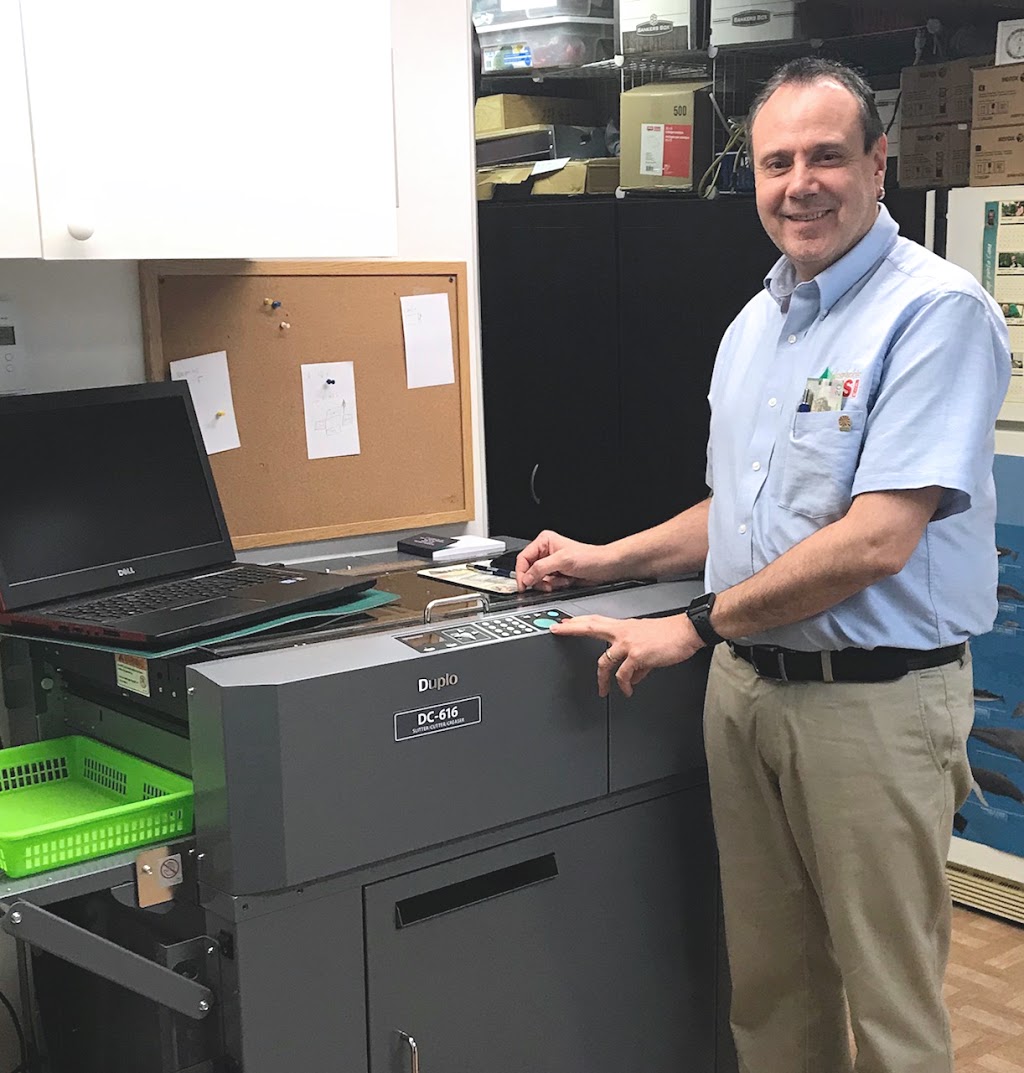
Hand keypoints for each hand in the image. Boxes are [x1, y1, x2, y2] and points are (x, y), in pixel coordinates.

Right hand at [516, 530, 616, 591]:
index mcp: (544, 542)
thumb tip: (526, 578)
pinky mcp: (557, 574)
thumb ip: (541, 568)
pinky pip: (547, 584)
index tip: (523, 586)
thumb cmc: (589, 557)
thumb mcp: (562, 561)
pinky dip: (555, 586)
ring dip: (549, 584)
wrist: (605, 567)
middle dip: (539, 580)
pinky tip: (566, 582)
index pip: (523, 558)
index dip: (522, 573)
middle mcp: (546, 552)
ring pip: (538, 579)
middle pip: (529, 571)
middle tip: (548, 584)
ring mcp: (551, 564)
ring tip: (562, 580)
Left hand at [550, 613, 704, 696]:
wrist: (687, 631)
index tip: (564, 622)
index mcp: (624, 627)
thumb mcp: (646, 642)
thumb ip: (635, 659)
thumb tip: (632, 676)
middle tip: (556, 630)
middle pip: (591, 628)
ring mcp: (628, 643)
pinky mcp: (637, 655)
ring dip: (602, 679)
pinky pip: (623, 675)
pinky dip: (624, 685)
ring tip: (602, 690)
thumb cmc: (670, 635)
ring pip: (604, 661)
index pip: (595, 621)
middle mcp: (623, 632)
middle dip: (572, 629)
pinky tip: (627, 689)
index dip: (578, 622)